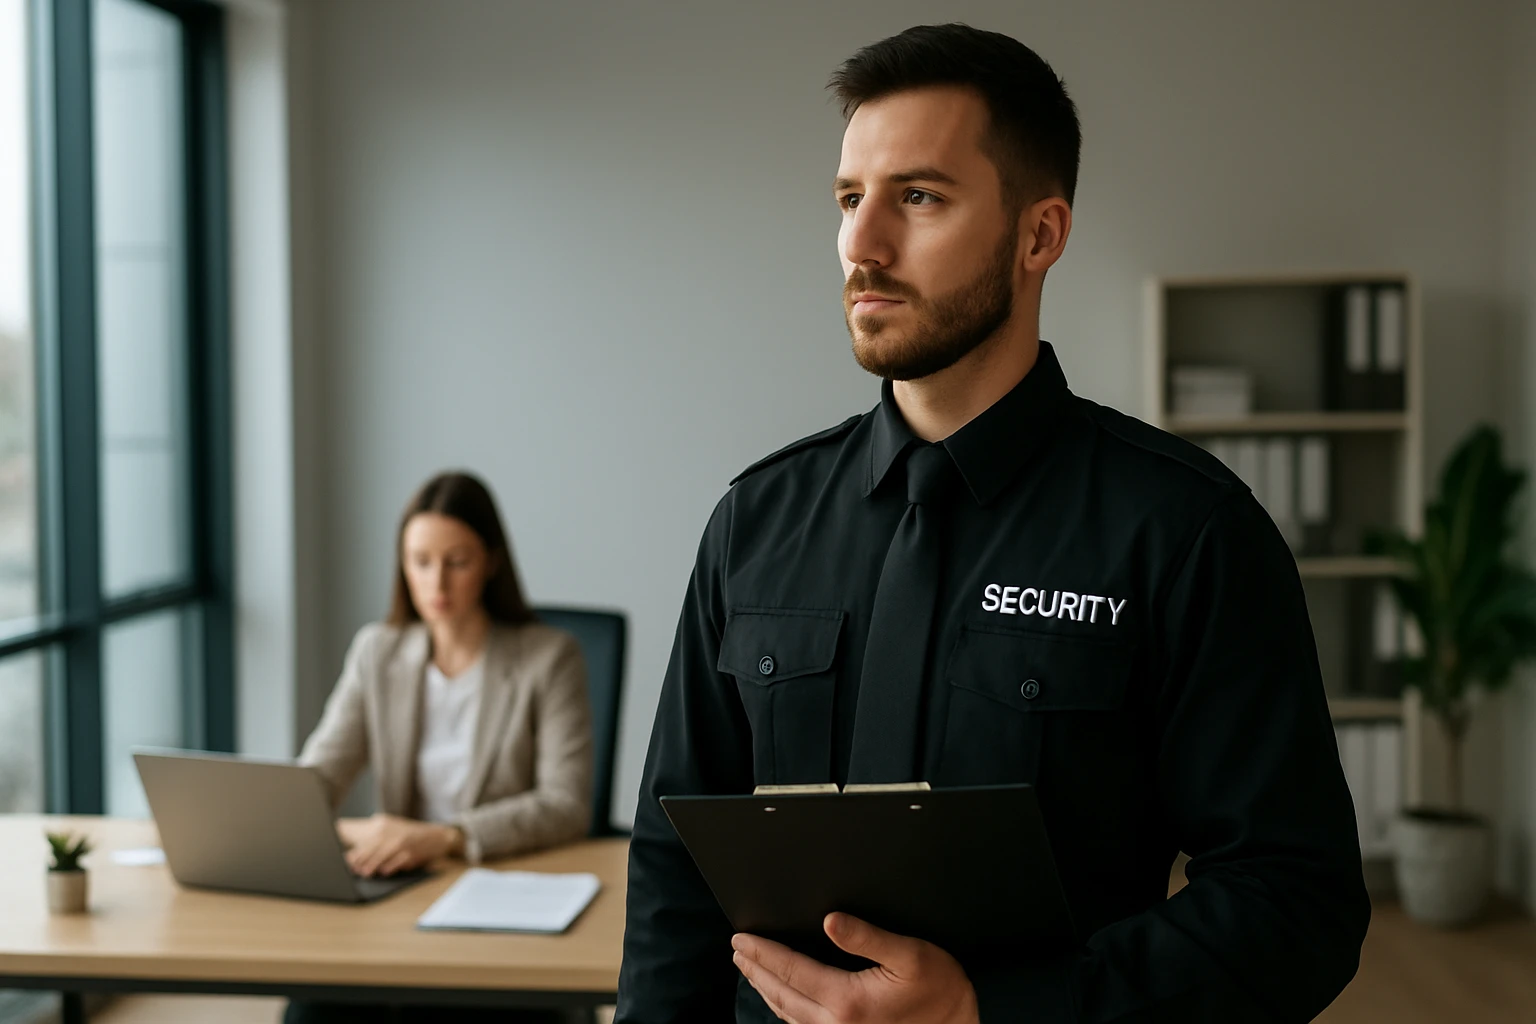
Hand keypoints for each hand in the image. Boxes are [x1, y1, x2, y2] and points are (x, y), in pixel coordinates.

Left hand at [340, 814, 461, 876]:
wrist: (436, 837)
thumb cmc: (407, 835)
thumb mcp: (388, 828)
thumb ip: (369, 838)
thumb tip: (349, 855)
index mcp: (380, 823)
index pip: (357, 831)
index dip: (346, 840)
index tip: (341, 854)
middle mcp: (389, 831)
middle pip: (367, 845)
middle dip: (357, 858)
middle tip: (350, 867)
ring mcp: (400, 843)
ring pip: (380, 855)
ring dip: (370, 865)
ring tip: (362, 872)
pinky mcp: (410, 854)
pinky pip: (396, 862)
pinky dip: (389, 867)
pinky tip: (383, 872)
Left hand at [732, 913, 979, 1023]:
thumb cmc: (940, 991)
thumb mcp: (910, 954)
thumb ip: (867, 937)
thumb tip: (829, 919)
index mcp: (846, 1001)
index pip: (790, 970)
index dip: (763, 952)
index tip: (741, 938)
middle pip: (781, 993)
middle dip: (756, 970)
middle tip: (738, 950)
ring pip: (788, 1014)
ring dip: (767, 989)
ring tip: (752, 970)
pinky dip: (785, 1009)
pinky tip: (783, 998)